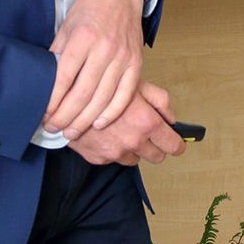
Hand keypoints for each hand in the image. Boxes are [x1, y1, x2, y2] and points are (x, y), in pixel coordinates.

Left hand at [43, 0, 145, 139]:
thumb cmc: (90, 10)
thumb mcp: (67, 26)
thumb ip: (58, 54)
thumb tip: (45, 84)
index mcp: (83, 38)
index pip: (64, 77)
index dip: (53, 101)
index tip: (43, 115)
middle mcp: (104, 49)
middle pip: (82, 93)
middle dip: (65, 117)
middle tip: (53, 129)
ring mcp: (122, 58)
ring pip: (103, 98)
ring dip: (85, 120)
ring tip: (71, 132)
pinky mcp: (136, 64)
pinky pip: (125, 95)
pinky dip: (112, 113)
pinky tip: (99, 124)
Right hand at [68, 82, 185, 165]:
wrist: (66, 98)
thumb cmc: (102, 85)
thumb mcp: (135, 83)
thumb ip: (159, 100)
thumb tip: (171, 118)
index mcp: (146, 122)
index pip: (173, 145)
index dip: (177, 144)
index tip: (177, 142)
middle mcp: (133, 141)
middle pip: (157, 157)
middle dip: (156, 146)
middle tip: (148, 132)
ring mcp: (115, 153)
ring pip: (136, 159)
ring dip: (134, 148)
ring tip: (122, 129)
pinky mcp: (99, 159)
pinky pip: (114, 159)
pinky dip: (114, 149)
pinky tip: (106, 133)